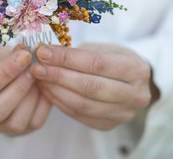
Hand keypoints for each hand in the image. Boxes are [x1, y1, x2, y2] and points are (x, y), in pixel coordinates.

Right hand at [0, 44, 50, 134]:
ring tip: (39, 77)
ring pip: (14, 124)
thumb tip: (27, 54)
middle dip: (20, 88)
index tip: (25, 55)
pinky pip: (31, 125)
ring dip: (32, 98)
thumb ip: (5, 54)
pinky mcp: (11, 131)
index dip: (7, 72)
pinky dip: (41, 106)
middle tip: (34, 68)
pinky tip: (44, 87)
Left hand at [30, 43, 158, 130]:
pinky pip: (79, 116)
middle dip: (58, 76)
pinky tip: (47, 91)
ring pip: (82, 105)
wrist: (130, 80)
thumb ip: (78, 53)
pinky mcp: (109, 125)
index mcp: (136, 69)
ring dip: (55, 90)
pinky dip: (60, 102)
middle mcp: (135, 95)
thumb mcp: (101, 48)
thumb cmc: (113, 58)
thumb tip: (45, 54)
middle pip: (89, 87)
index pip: (96, 64)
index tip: (43, 52)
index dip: (66, 59)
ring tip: (39, 78)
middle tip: (36, 67)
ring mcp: (123, 114)